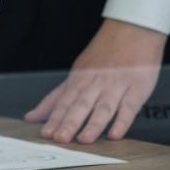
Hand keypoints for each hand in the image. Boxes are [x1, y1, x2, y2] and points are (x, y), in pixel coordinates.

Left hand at [26, 19, 165, 142]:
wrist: (132, 29)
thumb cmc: (104, 53)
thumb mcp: (77, 72)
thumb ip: (57, 97)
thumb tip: (33, 116)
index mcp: (79, 79)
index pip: (63, 101)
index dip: (54, 118)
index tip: (45, 134)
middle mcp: (95, 83)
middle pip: (80, 104)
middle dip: (68, 122)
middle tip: (59, 139)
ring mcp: (116, 85)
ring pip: (102, 107)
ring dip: (93, 124)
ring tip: (83, 140)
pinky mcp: (136, 88)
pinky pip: (129, 107)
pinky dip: (122, 121)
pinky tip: (115, 134)